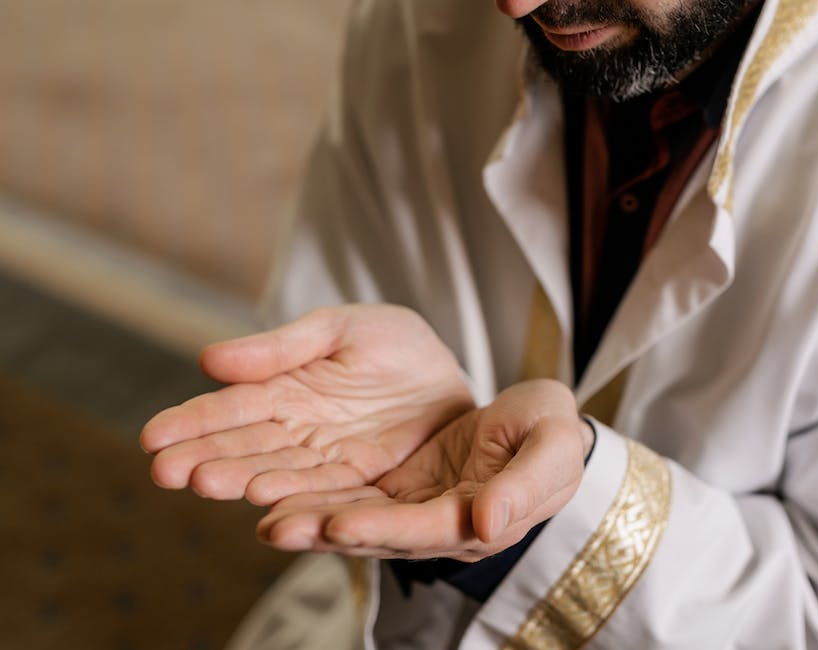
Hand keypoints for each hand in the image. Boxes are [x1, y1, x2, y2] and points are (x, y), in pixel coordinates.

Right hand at [141, 304, 473, 504]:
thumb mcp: (340, 330)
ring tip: (208, 484)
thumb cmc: (395, 347)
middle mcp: (297, 430)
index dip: (191, 421)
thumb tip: (208, 361)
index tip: (151, 437)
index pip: (229, 408)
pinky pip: (329, 490)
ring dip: (242, 479)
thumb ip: (281, 348)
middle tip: (167, 471)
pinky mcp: (365, 480)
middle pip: (244, 446)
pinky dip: (297, 498)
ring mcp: (328, 458)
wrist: (454, 376)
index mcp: (283, 389)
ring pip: (278, 472)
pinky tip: (266, 505)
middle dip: (204, 457)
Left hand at [255, 380, 593, 560]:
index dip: (380, 529)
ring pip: (353, 518)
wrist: (541, 421)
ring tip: (258, 511)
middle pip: (375, 534)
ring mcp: (416, 512)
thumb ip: (526, 484)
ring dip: (306, 516)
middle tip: (272, 526)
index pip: (424, 531)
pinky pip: (349, 495)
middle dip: (323, 530)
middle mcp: (441, 528)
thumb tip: (485, 523)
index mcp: (482, 522)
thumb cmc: (553, 431)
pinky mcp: (399, 492)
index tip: (337, 524)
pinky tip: (272, 488)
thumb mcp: (553, 446)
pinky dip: (313, 493)